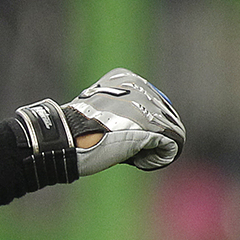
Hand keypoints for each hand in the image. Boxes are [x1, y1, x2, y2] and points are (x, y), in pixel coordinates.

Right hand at [65, 68, 185, 175]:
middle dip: (150, 137)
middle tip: (125, 147)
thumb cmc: (77, 130)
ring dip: (153, 149)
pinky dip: (156, 159)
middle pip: (165, 118)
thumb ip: (119, 109)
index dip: (142, 126)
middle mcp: (142, 88)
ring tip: (129, 154)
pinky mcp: (155, 128)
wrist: (68, 137)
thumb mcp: (97, 109)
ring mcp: (150, 107)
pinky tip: (136, 161)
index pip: (152, 105)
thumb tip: (141, 126)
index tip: (120, 134)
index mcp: (127, 79)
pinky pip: (171, 148)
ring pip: (172, 133)